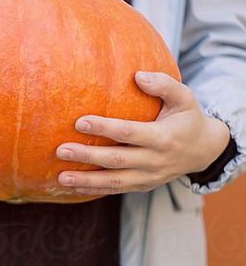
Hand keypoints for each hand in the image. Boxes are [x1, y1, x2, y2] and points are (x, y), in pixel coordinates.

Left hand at [55, 71, 230, 195]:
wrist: (203, 151)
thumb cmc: (188, 118)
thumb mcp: (185, 97)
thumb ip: (164, 84)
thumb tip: (137, 75)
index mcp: (163, 138)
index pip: (129, 133)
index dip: (104, 128)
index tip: (79, 122)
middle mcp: (155, 161)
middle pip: (117, 160)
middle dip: (88, 156)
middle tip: (61, 150)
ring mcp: (149, 177)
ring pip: (114, 181)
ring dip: (87, 180)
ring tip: (61, 177)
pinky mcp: (143, 186)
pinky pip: (116, 189)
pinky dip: (94, 190)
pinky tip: (72, 186)